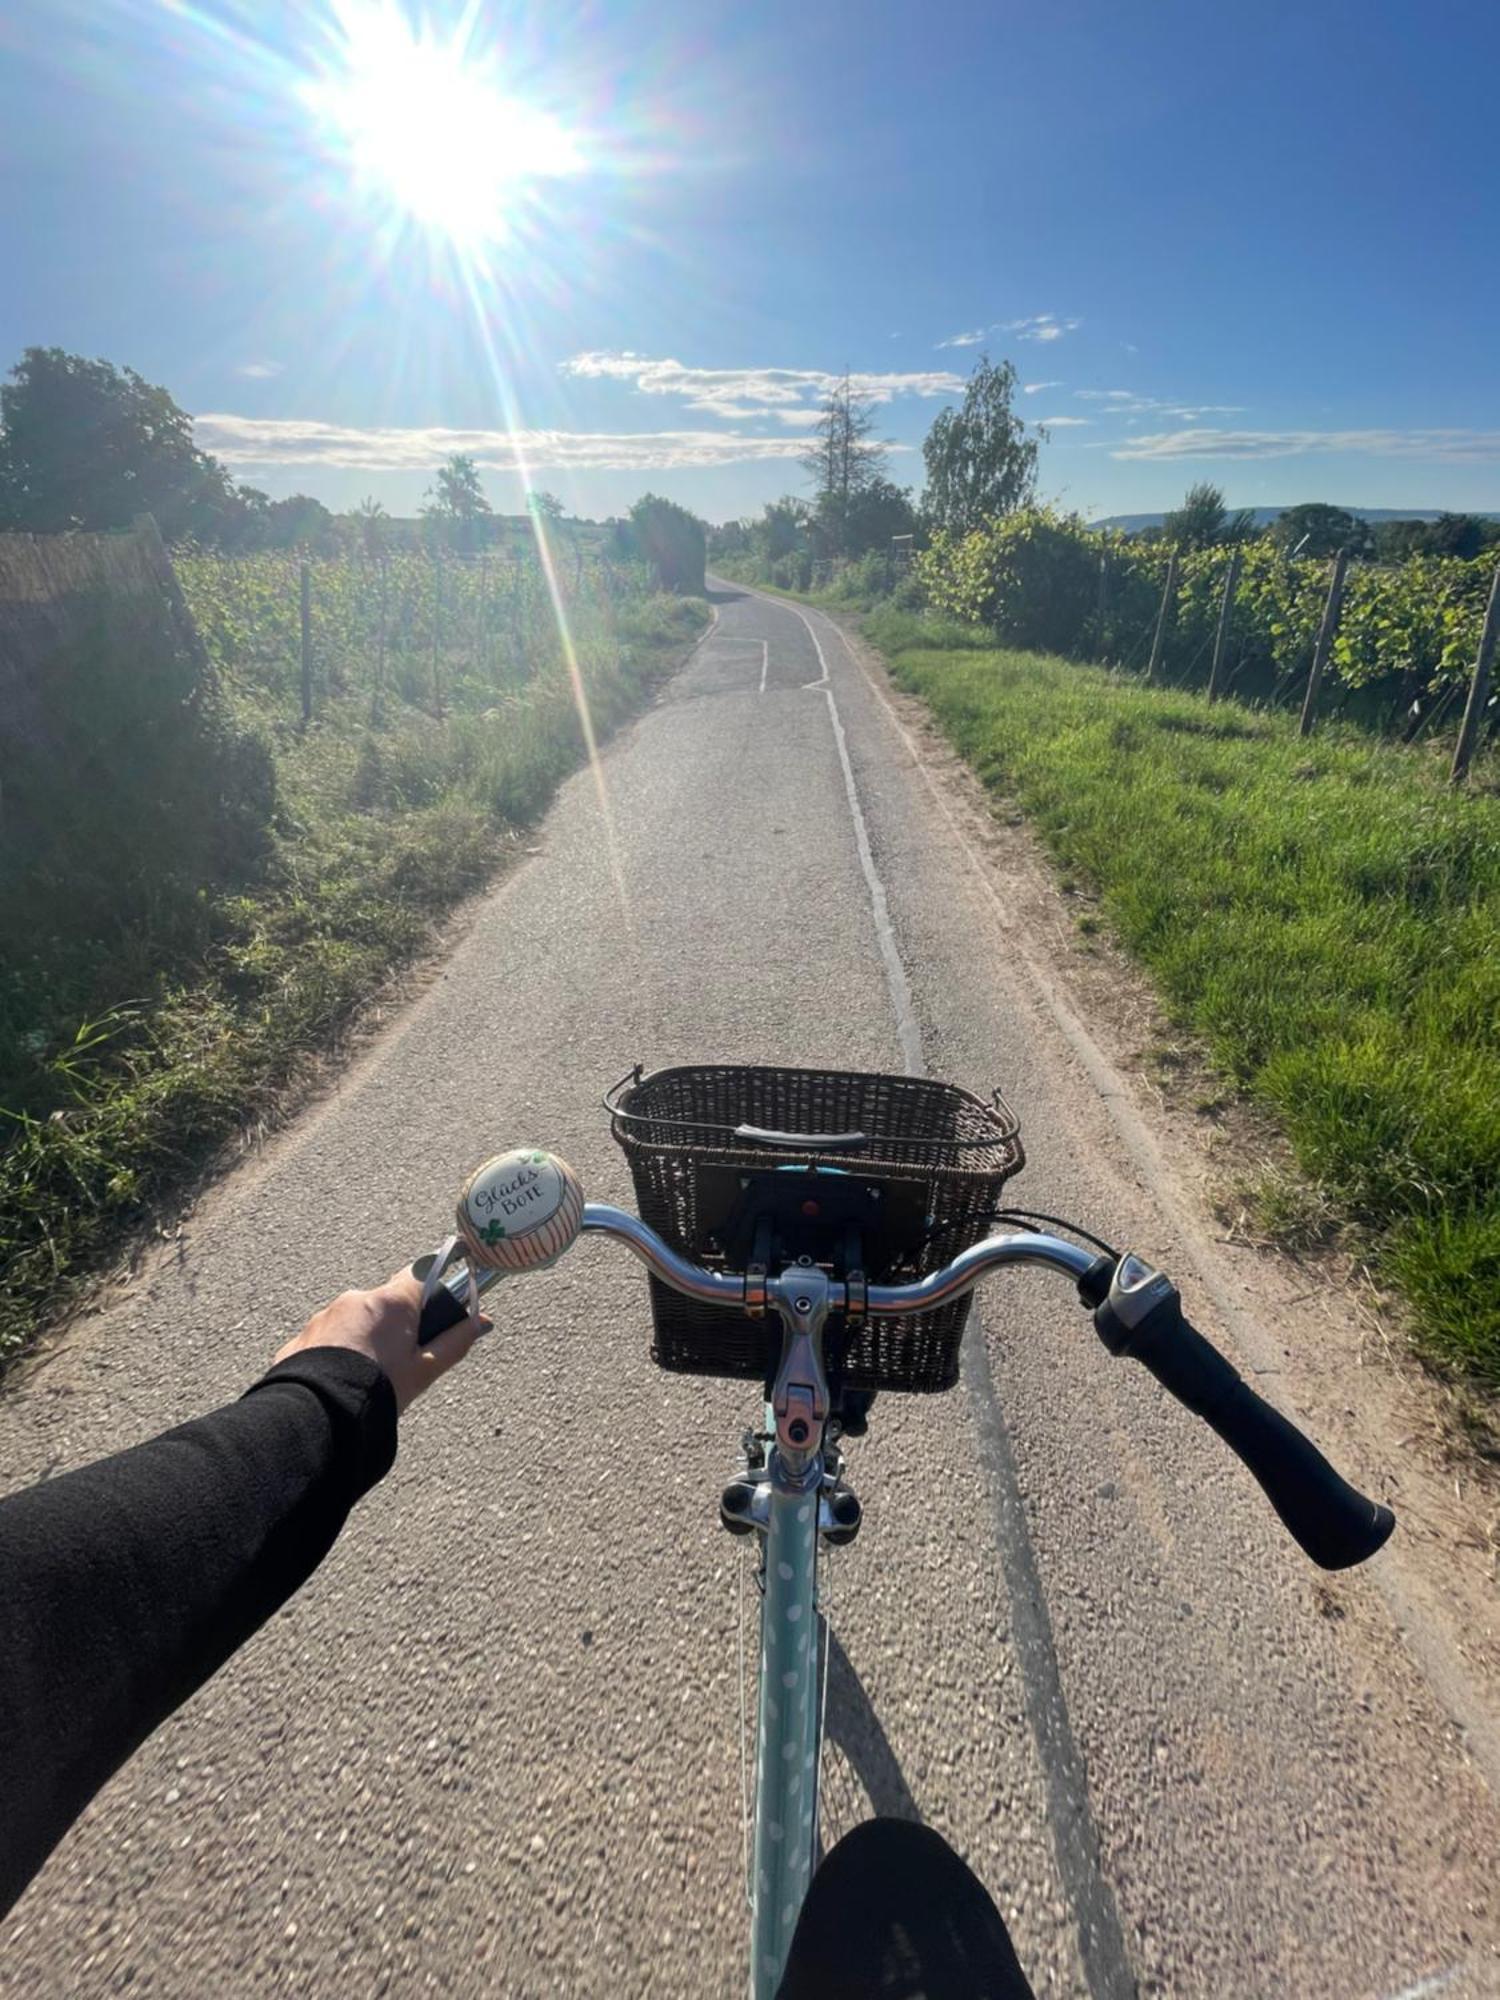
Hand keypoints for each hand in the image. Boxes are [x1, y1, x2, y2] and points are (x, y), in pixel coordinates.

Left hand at [275, 1267, 489, 1414]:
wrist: (320, 1417)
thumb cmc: (377, 1391)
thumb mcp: (425, 1370)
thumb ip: (456, 1341)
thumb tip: (482, 1323)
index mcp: (391, 1302)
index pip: (419, 1276)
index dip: (429, 1292)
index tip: (433, 1311)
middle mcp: (355, 1300)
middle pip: (385, 1305)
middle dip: (394, 1327)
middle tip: (400, 1362)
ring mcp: (324, 1318)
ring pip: (353, 1322)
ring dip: (362, 1341)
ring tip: (366, 1377)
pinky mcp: (301, 1339)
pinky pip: (325, 1340)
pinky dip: (334, 1355)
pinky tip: (340, 1382)